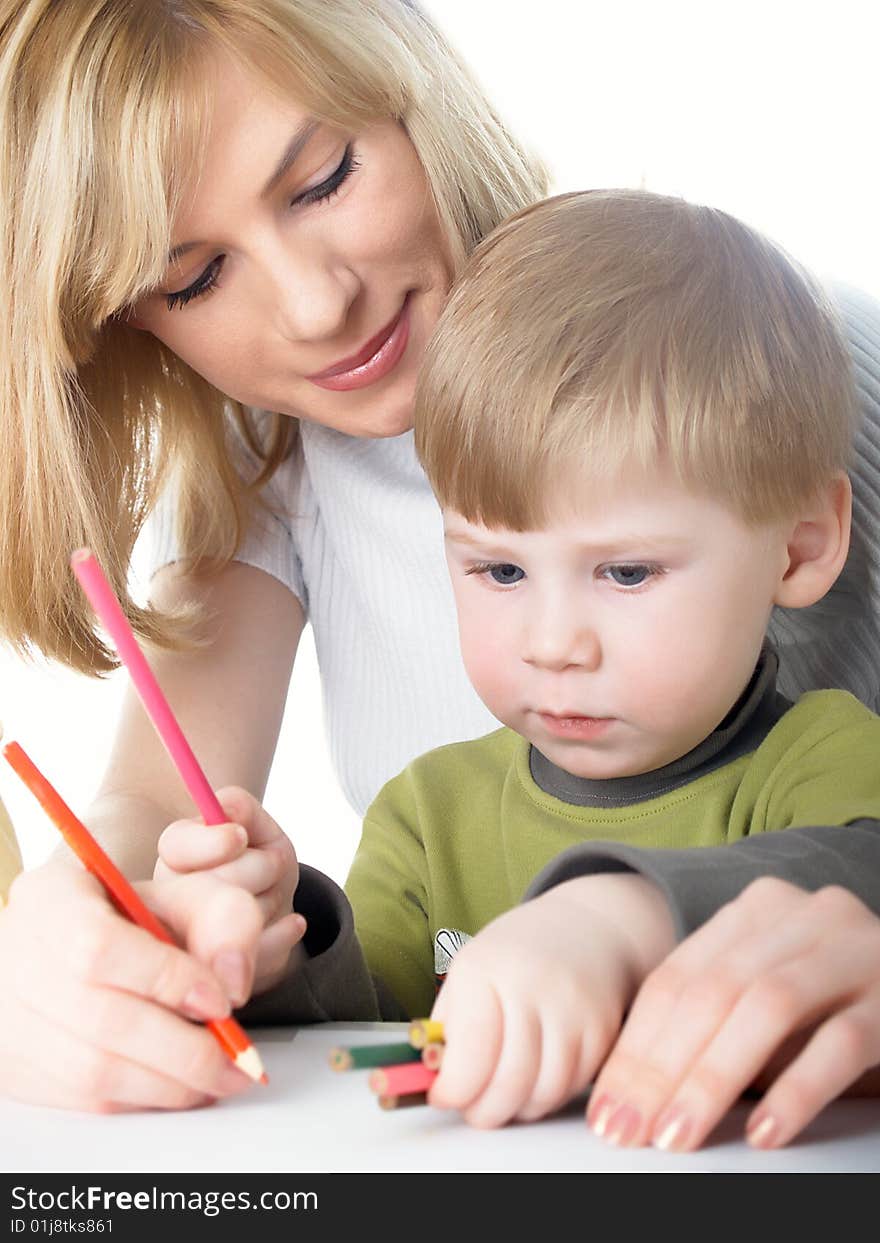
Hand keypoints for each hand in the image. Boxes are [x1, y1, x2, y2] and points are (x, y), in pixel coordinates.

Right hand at [0, 861, 272, 1111]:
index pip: (96, 945)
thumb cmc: (140, 917)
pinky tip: (182, 1084)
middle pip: (100, 1019)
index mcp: (51, 897)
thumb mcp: (191, 894)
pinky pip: (85, 1101)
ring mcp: (10, 1019)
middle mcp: (16, 956)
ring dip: (170, 1084)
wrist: (88, 944)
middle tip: (237, 1057)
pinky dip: (144, 1099)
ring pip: (92, 1071)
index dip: (165, 979)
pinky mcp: (17, 1069)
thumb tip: (232, 984)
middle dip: (184, 1049)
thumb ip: (226, 920)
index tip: (220, 1000)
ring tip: (219, 1075)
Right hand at [155, 786, 302, 996]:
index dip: (210, 843)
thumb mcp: (257, 828)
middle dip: (258, 869)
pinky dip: (285, 933)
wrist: (273, 913)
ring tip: (267, 898)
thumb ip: (240, 809)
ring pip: (240, 917)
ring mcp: (189, 944)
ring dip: (271, 901)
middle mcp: (168, 901)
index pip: (176, 846)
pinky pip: (259, 955)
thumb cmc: (260, 863)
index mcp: (173, 858)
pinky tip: (287, 924)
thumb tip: (227, 811)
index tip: (238, 838)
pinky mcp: (216, 979)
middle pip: (214, 882)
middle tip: (270, 868)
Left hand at [428, 874, 674, 1127]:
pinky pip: (573, 1087)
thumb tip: (431, 1080)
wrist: (589, 928)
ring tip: (503, 1097)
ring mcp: (574, 1008)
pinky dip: (550, 1097)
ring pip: (543, 1093)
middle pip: (508, 1082)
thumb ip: (449, 1025)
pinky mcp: (604, 1029)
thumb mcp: (470, 971)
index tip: (443, 1096)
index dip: (452, 1090)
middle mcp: (533, 985)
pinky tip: (536, 1081)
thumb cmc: (517, 955)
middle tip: (472, 1109)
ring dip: (517, 1109)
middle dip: (482, 1111)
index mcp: (486, 968)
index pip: (469, 1053)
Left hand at [587, 877, 879, 1150]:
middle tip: (629, 1130)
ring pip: (765, 1008)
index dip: (636, 1046)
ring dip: (712, 1079)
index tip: (607, 1107)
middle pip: (712, 991)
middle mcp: (805, 916)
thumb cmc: (840, 1003)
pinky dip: (794, 1090)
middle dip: (661, 1068)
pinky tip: (763, 1132)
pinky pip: (838, 1044)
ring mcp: (855, 950)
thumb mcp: (770, 995)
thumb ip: (715, 1016)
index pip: (677, 978)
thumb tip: (635, 1088)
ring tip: (678, 1135)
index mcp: (759, 910)